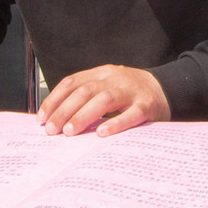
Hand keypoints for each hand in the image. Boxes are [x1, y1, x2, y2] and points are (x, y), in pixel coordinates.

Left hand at [39, 65, 169, 135]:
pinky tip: (102, 133)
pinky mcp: (147, 105)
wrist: (167, 89)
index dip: (54, 99)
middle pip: (85, 91)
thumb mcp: (107, 87)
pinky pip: (131, 114)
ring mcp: (132, 91)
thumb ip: (87, 98)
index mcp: (102, 73)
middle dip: (64, 110)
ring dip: (84, 115)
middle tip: (52, 130)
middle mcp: (115, 78)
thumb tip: (56, 120)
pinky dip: (116, 123)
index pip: (72, 82)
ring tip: (70, 132)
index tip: (41, 118)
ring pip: (105, 99)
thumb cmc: (130, 94)